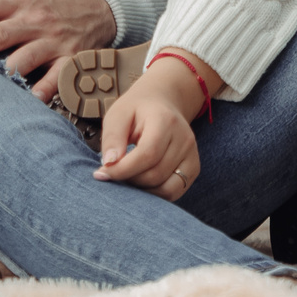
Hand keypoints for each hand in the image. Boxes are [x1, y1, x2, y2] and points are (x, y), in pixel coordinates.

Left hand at [95, 68, 200, 197]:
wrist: (162, 102)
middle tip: (114, 172)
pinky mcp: (193, 168)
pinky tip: (142, 181)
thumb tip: (109, 164)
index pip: (147, 154)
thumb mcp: (118, 114)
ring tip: (128, 175)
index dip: (123, 169)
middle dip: (129, 179)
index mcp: (166, 120)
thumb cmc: (136, 110)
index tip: (102, 172)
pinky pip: (174, 191)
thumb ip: (112, 137)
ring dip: (142, 189)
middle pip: (155, 174)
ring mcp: (192, 154)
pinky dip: (155, 193)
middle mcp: (184, 138)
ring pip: (166, 188)